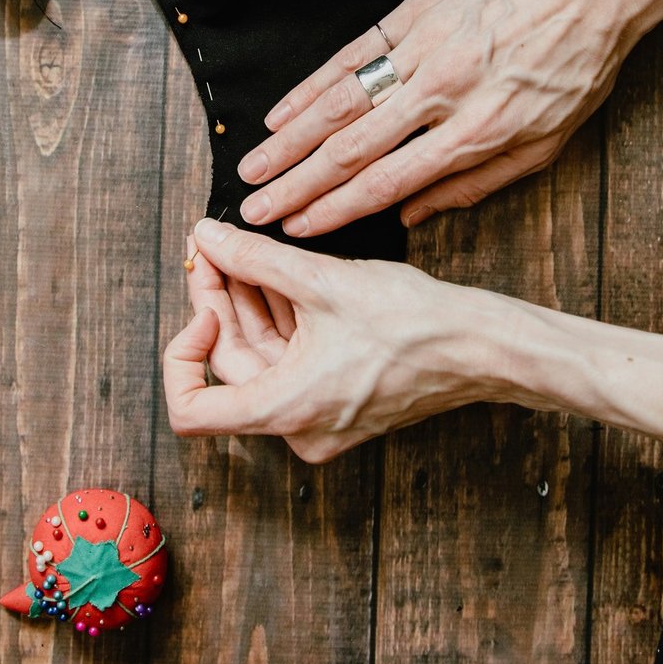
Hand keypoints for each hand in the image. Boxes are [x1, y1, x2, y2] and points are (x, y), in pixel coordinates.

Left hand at [164, 220, 517, 461]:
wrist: (481, 346)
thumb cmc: (416, 324)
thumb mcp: (323, 281)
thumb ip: (253, 259)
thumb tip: (205, 238)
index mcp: (286, 410)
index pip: (191, 410)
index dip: (180, 354)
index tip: (202, 306)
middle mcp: (299, 426)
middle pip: (230, 366)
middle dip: (218, 302)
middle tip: (212, 248)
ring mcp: (319, 416)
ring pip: (262, 358)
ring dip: (248, 304)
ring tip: (241, 250)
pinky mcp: (338, 399)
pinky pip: (292, 360)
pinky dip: (280, 319)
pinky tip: (275, 273)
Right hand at [234, 0, 662, 237]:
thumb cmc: (576, 69)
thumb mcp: (545, 145)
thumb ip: (475, 185)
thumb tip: (410, 218)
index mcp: (477, 131)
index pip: (388, 182)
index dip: (336, 211)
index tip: (298, 230)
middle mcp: (443, 92)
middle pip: (352, 147)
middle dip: (296, 185)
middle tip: (254, 209)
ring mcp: (426, 48)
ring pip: (342, 100)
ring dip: (291, 139)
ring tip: (254, 166)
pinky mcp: (416, 11)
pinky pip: (354, 52)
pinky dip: (313, 84)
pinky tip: (284, 111)